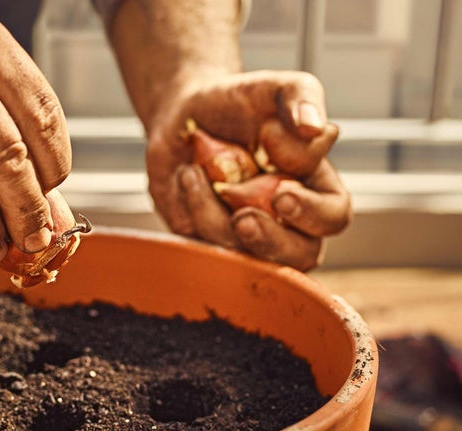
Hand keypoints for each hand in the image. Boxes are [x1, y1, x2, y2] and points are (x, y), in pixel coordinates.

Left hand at [146, 71, 350, 270]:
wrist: (186, 112)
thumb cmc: (239, 103)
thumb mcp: (273, 87)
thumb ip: (302, 97)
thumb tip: (315, 128)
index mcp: (316, 187)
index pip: (332, 216)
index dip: (312, 213)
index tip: (282, 192)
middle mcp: (287, 220)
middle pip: (299, 256)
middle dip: (270, 243)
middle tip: (242, 218)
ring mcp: (247, 235)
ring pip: (243, 257)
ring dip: (213, 217)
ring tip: (193, 171)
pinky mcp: (210, 240)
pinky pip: (204, 248)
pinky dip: (191, 212)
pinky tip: (184, 177)